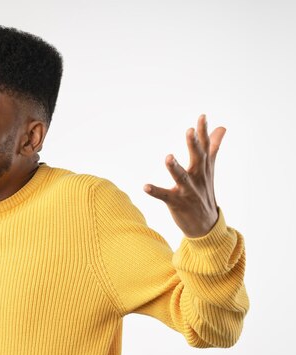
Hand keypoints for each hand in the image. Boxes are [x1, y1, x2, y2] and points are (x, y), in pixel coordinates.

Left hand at [143, 114, 225, 237]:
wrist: (206, 225)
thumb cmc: (204, 192)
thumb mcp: (209, 169)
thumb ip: (213, 147)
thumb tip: (222, 127)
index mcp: (203, 168)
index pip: (205, 147)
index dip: (203, 132)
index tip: (202, 116)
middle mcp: (198, 178)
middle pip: (196, 159)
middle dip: (193, 145)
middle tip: (189, 130)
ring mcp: (188, 191)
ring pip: (181, 178)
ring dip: (175, 168)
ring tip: (168, 157)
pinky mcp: (176, 203)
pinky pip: (164, 196)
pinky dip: (155, 191)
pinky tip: (145, 186)